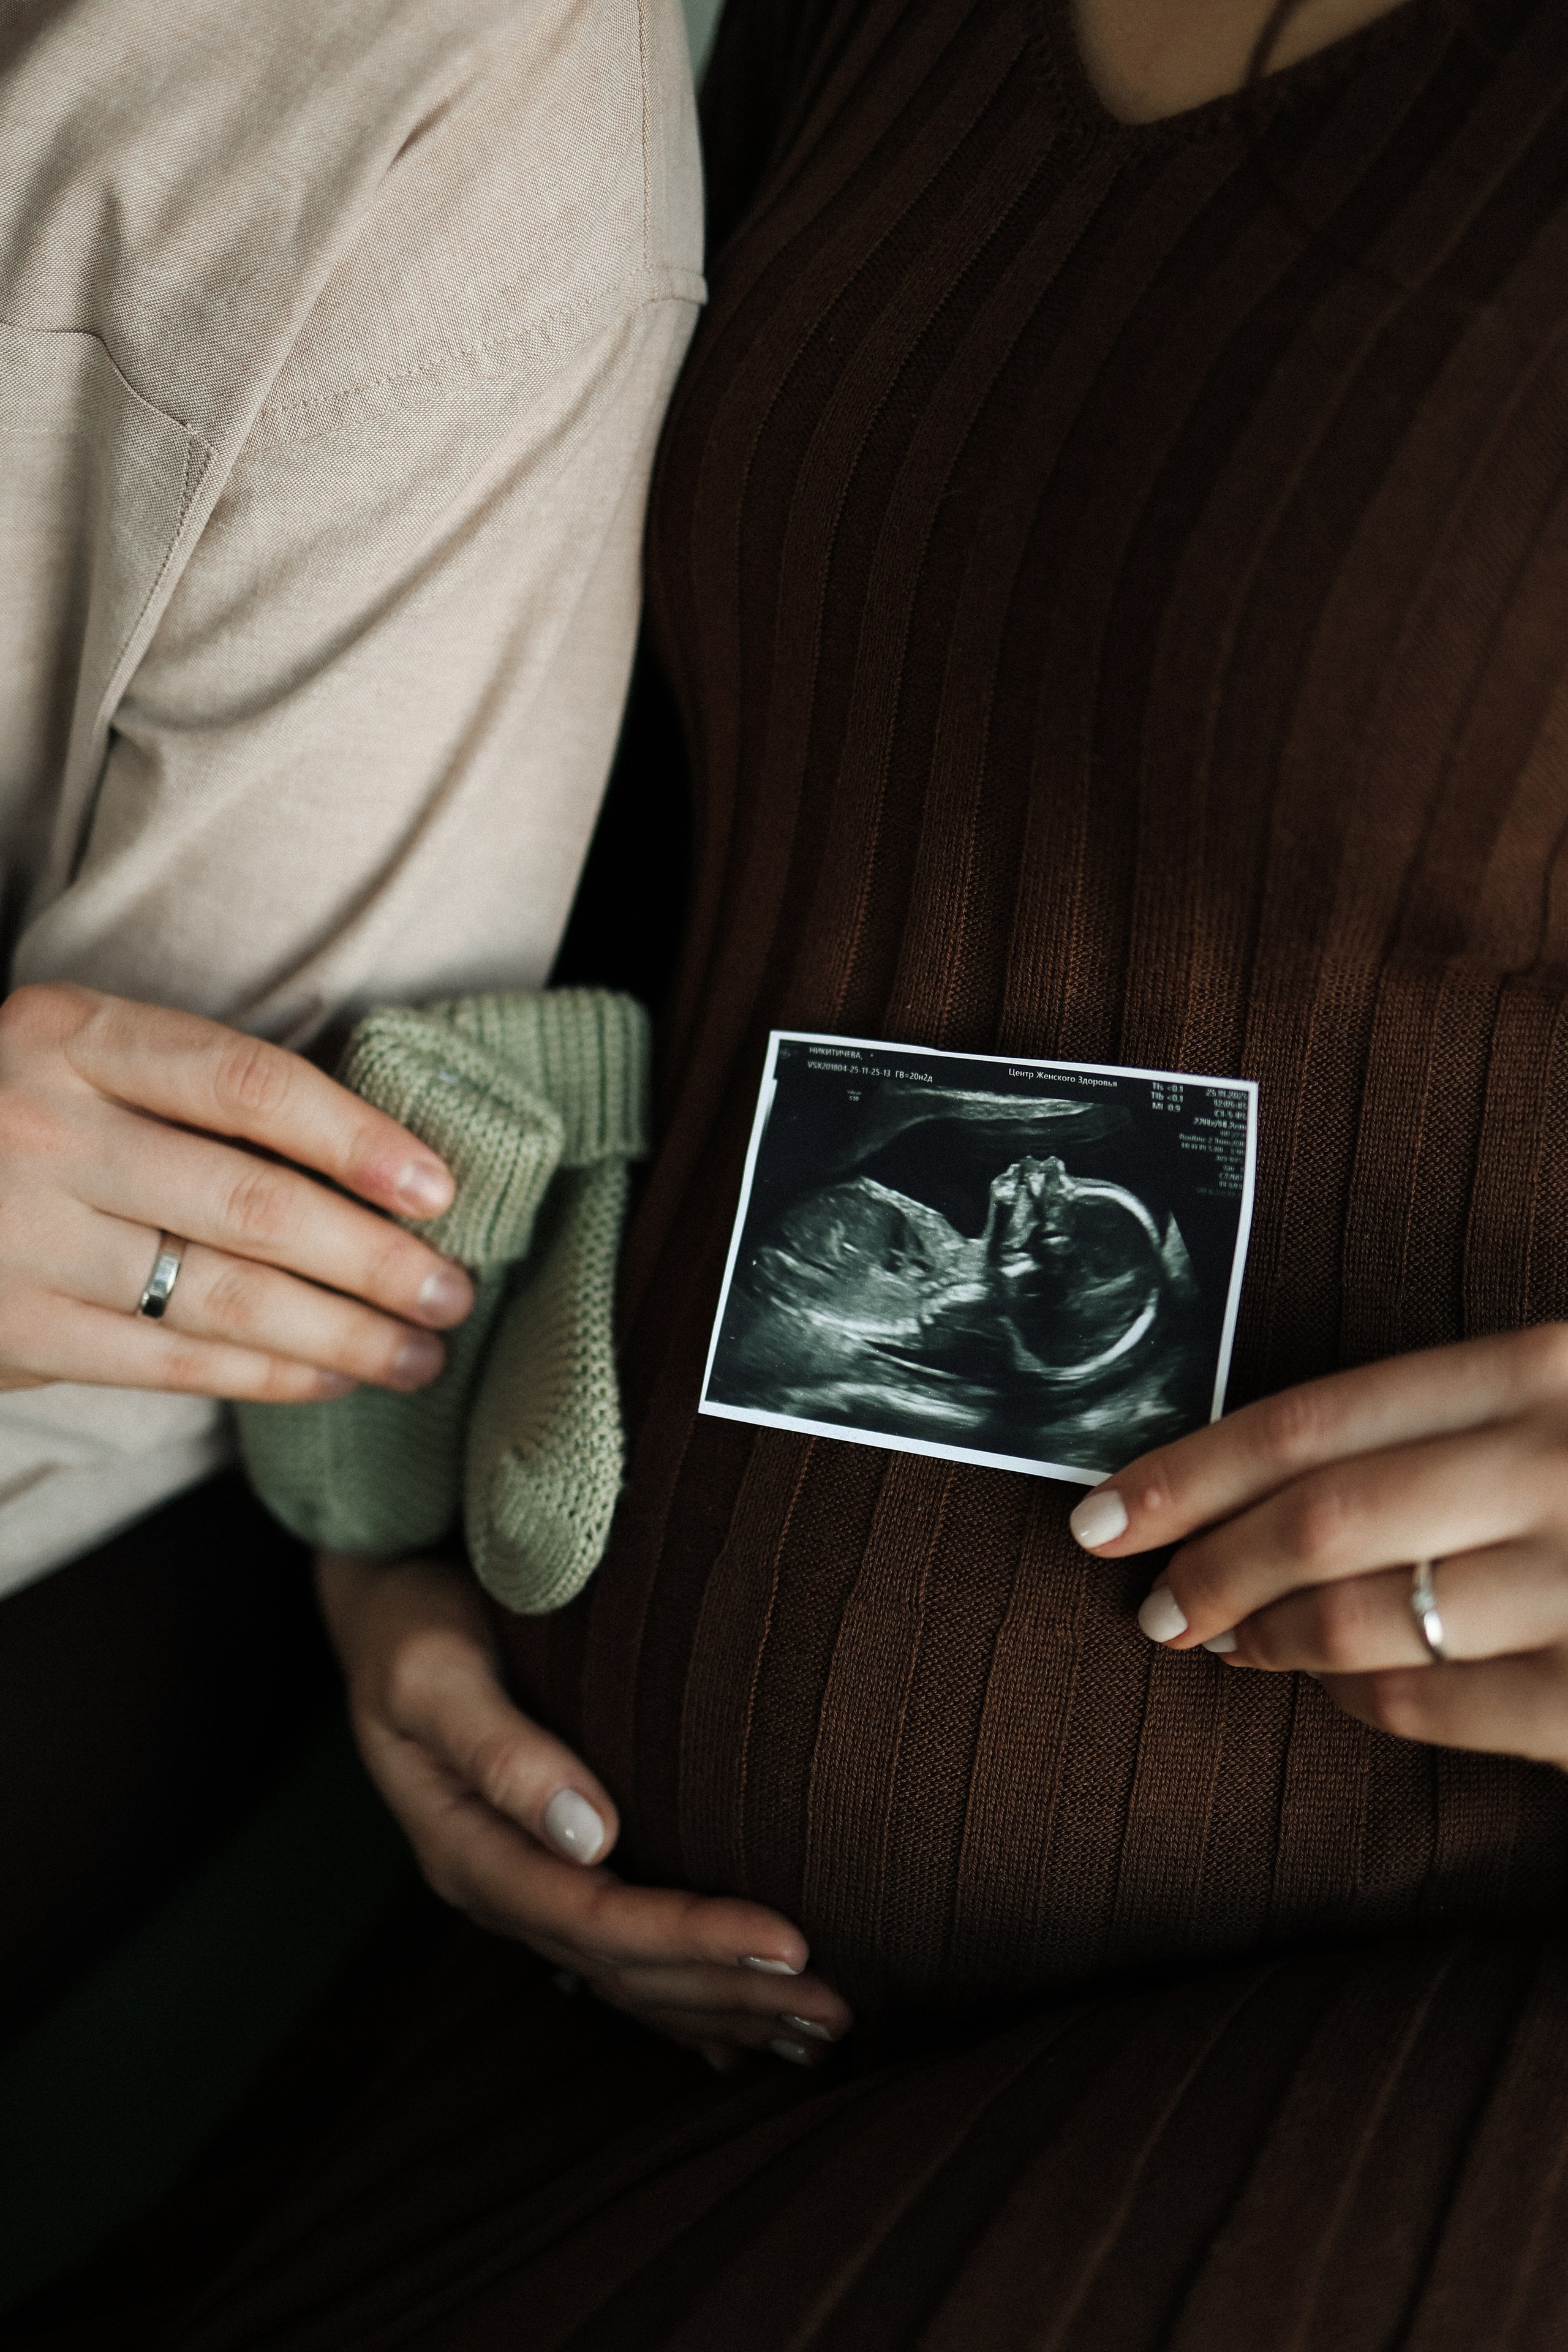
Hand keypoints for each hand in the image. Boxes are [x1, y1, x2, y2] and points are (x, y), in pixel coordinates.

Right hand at [0, 982, 473, 1399]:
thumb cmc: (13, 1117)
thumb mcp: (79, 1062)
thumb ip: (193, 1091)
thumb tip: (375, 1162)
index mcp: (69, 1036)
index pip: (249, 1085)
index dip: (358, 1141)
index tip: (438, 1190)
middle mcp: (43, 1130)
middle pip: (252, 1202)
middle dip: (374, 1258)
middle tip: (453, 1290)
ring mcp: (21, 1236)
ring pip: (223, 1294)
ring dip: (342, 1332)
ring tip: (419, 1351)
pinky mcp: (15, 1331)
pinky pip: (171, 1360)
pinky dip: (268, 1374)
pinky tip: (333, 1378)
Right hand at [317, 1548, 853, 2068]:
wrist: (383, 1608)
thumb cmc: (411, 1625)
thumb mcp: (433, 1674)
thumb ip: (500, 1750)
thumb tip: (589, 1831)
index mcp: (467, 1848)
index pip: (597, 1918)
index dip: (694, 1939)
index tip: (790, 1942)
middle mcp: (497, 1884)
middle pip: (623, 1967)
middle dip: (731, 1993)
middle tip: (837, 2008)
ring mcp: (520, 1884)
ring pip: (629, 1977)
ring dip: (724, 2008)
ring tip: (820, 2031)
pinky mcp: (546, 1868)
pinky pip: (619, 1956)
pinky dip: (685, 1998)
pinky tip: (743, 2032)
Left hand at [1068, 1327, 1567, 1770]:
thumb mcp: (1558, 1408)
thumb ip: (1443, 1427)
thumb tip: (1251, 1486)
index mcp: (1539, 1371)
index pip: (1312, 1422)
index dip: (1188, 1474)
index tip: (1103, 1514)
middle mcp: (1558, 1467)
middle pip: (1319, 1520)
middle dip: (1209, 1569)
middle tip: (1155, 1605)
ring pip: (1354, 1620)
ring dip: (1267, 1636)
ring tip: (1232, 1641)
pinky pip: (1423, 1702)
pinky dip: (1353, 1696)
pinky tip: (1335, 1681)